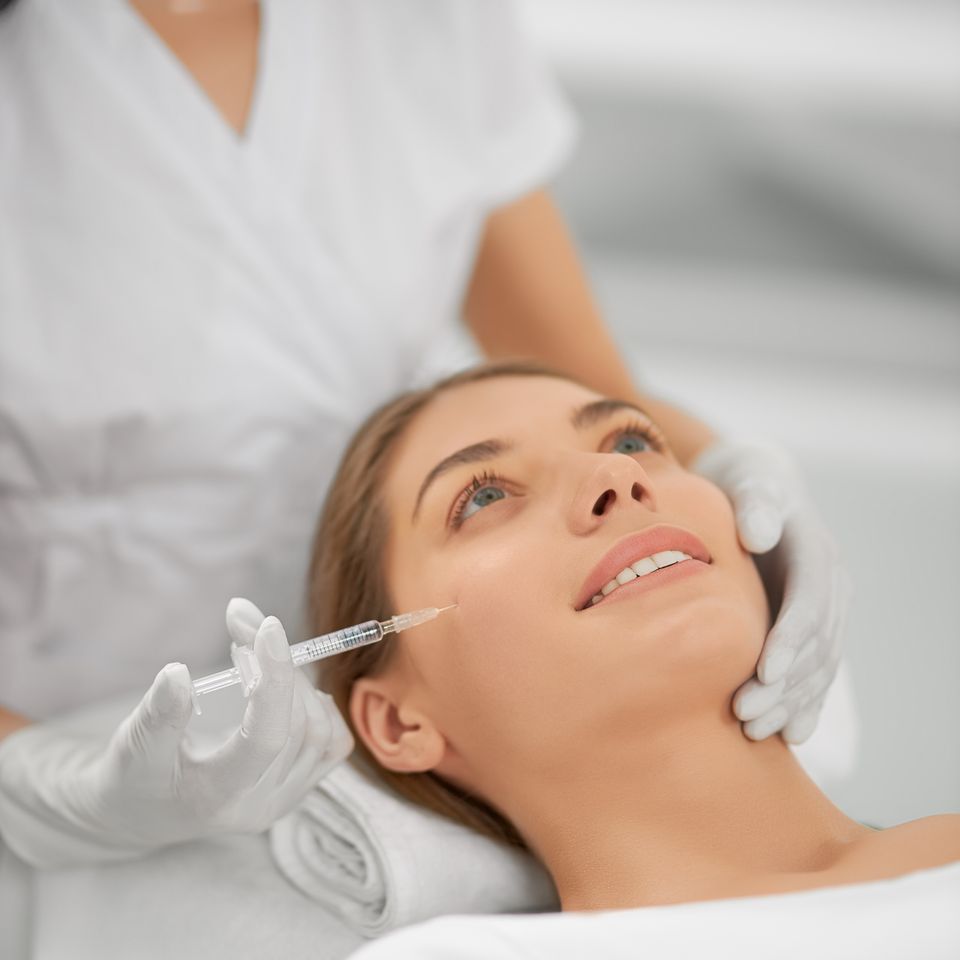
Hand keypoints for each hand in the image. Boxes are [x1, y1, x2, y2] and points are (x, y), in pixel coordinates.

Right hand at [0, 603, 352, 866]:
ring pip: (319, 729)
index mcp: (219, 797)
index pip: (266, 736)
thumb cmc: (133, 777)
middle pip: (296, 724)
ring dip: (295, 679)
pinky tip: (288, 684)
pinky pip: (332, 742)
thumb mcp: (133, 747)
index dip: (274, 677)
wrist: (142, 814)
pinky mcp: (299, 787)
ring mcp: (285, 798)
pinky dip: (319, 705)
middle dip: (277, 664)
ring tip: (256, 651)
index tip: (267, 625)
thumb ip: (158, 713)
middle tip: (244, 625)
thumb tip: (177, 672)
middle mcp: (261, 804)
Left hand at [691, 441, 847, 743]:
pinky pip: (814, 672)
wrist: (758, 488)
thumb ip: (756, 506)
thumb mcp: (751, 483)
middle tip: (744, 713)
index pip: (810, 603)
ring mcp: (825, 611)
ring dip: (789, 702)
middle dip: (783, 684)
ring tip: (755, 731)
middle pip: (814, 646)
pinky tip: (788, 734)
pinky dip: (803, 703)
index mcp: (818, 554)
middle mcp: (830, 587)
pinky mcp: (810, 628)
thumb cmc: (747, 485)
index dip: (790, 640)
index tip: (764, 671)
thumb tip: (758, 535)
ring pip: (817, 667)